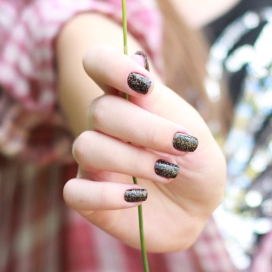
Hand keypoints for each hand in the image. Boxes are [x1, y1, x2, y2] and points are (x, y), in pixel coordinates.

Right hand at [63, 44, 226, 251]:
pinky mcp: (88, 198)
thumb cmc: (195, 164)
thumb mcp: (193, 133)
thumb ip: (162, 104)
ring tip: (167, 172)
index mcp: (128, 99)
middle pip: (100, 110)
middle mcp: (104, 127)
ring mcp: (93, 162)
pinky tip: (137, 198)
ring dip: (131, 160)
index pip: (99, 63)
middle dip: (144, 129)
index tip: (143, 83)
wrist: (198, 210)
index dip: (111, 65)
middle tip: (180, 146)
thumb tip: (137, 62)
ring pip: (86, 147)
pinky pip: (73, 192)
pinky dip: (105, 196)